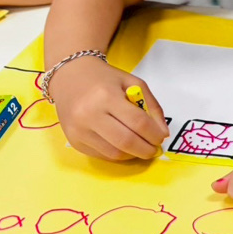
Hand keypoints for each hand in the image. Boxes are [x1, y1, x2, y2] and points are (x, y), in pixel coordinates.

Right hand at [48, 57, 167, 161]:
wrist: (70, 77)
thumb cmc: (105, 79)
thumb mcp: (134, 83)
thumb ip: (152, 106)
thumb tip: (162, 133)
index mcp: (106, 96)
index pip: (138, 122)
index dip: (154, 134)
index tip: (162, 138)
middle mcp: (89, 115)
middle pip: (126, 141)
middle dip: (146, 149)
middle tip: (154, 149)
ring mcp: (78, 130)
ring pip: (114, 153)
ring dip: (133, 154)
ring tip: (142, 147)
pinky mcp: (73, 141)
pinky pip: (101, 155)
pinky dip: (118, 154)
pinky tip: (125, 146)